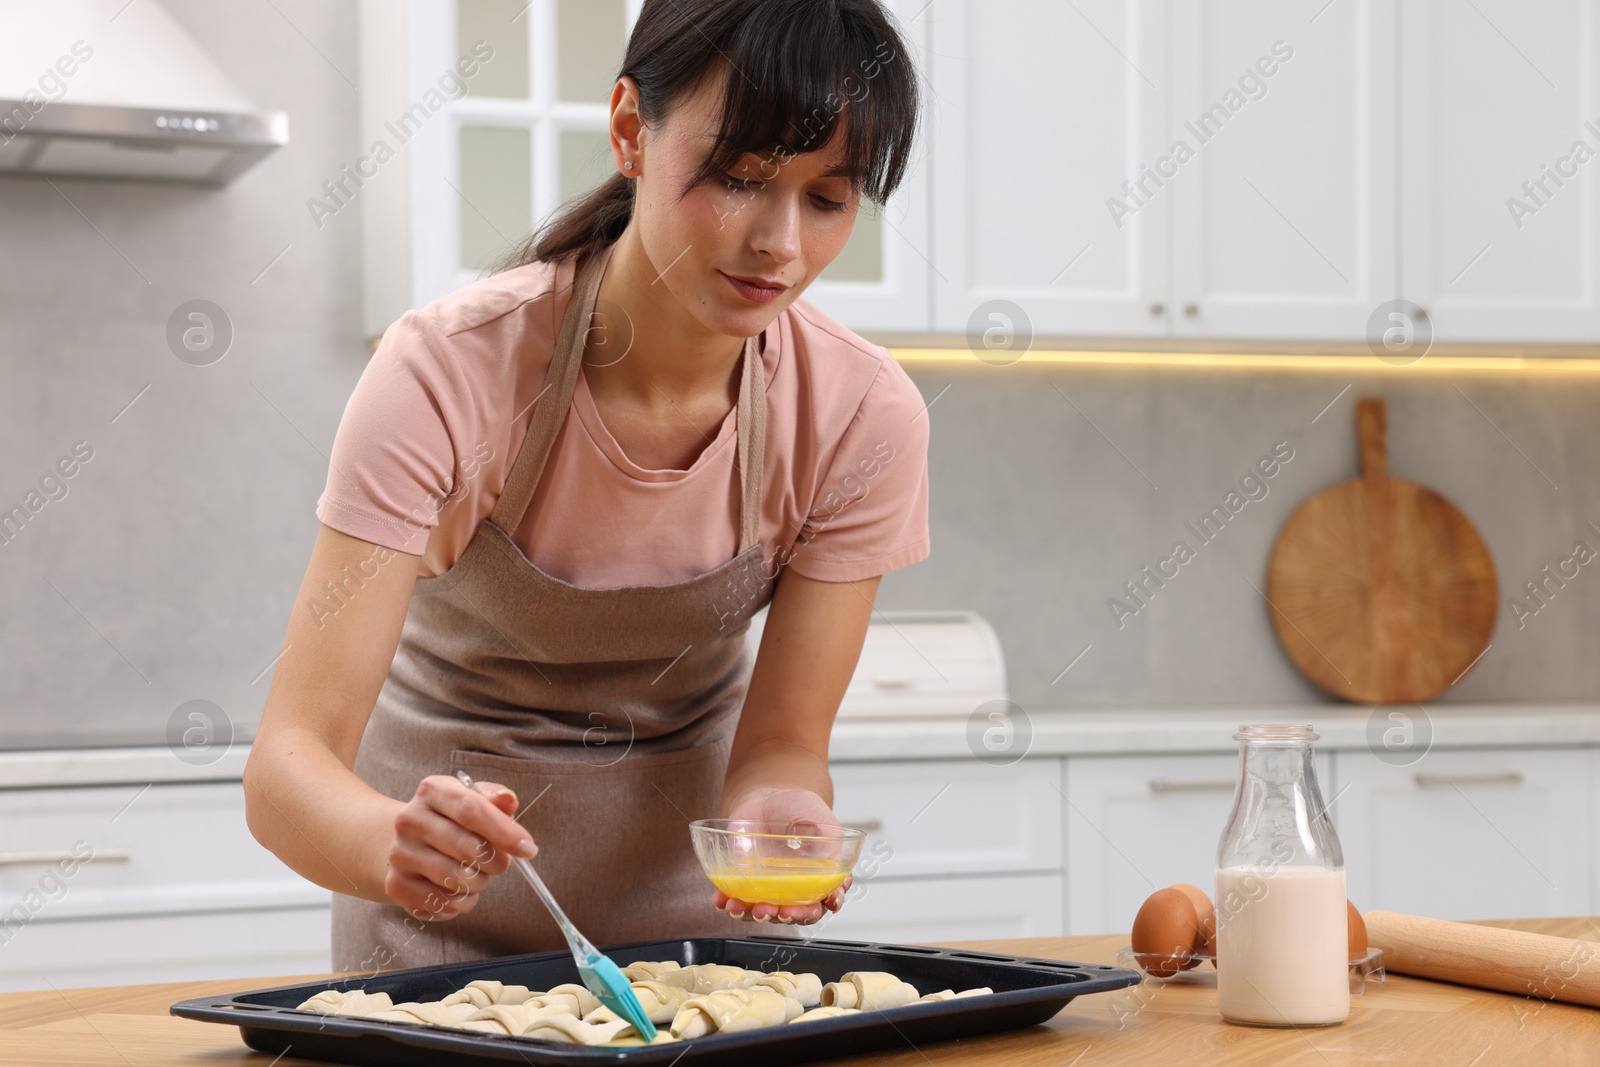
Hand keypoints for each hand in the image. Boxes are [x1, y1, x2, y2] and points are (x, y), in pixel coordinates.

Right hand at [384, 774, 536, 921]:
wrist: (410, 842)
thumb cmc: (453, 820)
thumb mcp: (475, 800)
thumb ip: (496, 799)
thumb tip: (508, 800)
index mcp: (432, 790)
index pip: (472, 810)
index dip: (505, 832)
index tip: (528, 849)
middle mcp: (409, 820)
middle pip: (469, 848)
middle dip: (497, 861)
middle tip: (500, 862)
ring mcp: (400, 854)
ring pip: (459, 880)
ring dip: (480, 883)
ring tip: (476, 874)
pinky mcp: (396, 886)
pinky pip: (445, 903)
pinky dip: (463, 902)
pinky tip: (459, 890)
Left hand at [713, 788, 852, 925]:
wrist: (767, 798)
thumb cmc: (799, 809)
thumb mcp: (822, 820)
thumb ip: (830, 843)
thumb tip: (832, 864)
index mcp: (819, 878)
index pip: (825, 902)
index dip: (826, 906)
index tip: (824, 903)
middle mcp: (795, 890)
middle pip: (795, 914)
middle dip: (789, 917)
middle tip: (783, 912)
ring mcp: (769, 889)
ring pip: (765, 913)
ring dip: (757, 915)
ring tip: (749, 907)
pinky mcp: (745, 883)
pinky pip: (737, 901)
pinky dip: (729, 904)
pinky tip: (724, 900)